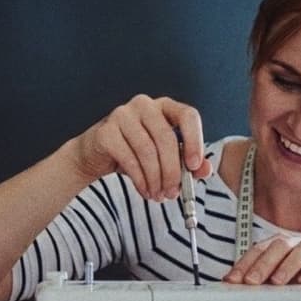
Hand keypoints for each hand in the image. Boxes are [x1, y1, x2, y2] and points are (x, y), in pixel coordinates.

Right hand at [70, 94, 211, 200]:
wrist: (96, 155)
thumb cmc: (135, 152)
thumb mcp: (165, 157)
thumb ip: (187, 163)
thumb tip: (205, 170)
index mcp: (164, 106)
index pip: (188, 115)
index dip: (194, 141)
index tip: (194, 166)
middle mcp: (144, 105)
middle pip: (166, 138)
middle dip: (172, 171)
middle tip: (173, 192)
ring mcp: (122, 115)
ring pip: (148, 151)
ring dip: (155, 179)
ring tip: (158, 195)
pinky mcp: (106, 132)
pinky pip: (129, 159)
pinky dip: (140, 180)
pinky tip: (144, 190)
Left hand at [223, 234, 300, 284]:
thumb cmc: (294, 283)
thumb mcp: (270, 281)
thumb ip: (253, 279)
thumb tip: (228, 283)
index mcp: (279, 245)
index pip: (258, 249)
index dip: (244, 264)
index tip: (233, 280)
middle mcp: (297, 245)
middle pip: (280, 245)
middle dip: (263, 264)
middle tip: (252, 281)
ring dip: (288, 265)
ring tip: (277, 281)